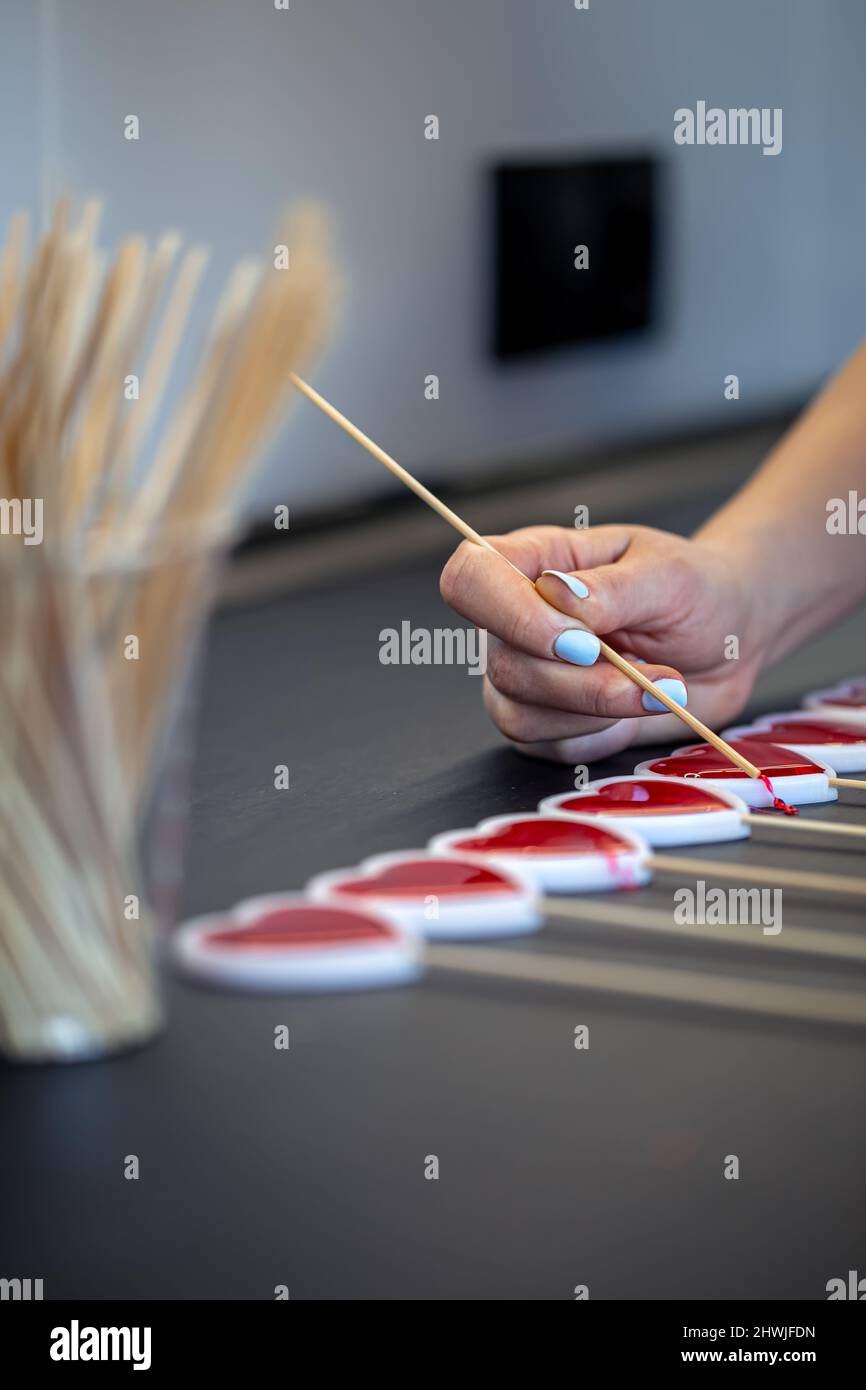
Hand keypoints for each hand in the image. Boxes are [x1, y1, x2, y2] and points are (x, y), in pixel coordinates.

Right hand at [439, 523, 760, 763]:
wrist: (727, 643)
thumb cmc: (696, 592)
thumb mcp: (669, 576)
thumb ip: (611, 589)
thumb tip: (555, 597)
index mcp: (533, 562)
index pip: (469, 579)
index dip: (508, 614)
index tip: (580, 639)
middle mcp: (515, 620)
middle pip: (503, 662)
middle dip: (582, 681)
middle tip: (649, 673)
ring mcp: (524, 675)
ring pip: (520, 714)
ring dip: (597, 711)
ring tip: (656, 688)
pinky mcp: (547, 724)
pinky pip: (550, 747)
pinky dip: (603, 735)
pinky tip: (637, 709)